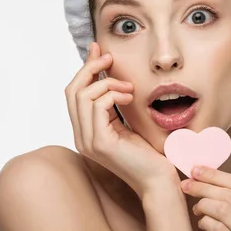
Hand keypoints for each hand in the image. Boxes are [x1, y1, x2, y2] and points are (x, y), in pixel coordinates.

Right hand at [64, 41, 179, 197]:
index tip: (100, 50)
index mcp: (86, 131)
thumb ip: (116, 103)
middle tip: (110, 58)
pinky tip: (129, 96)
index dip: (85, 69)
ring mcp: (88, 142)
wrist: (159, 180)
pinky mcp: (101, 143)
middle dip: (90, 68)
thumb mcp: (128, 121)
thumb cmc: (149, 151)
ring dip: (107, 83)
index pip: (74, 93)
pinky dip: (112, 94)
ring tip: (128, 88)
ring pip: (82, 95)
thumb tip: (111, 74)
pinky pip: (97, 106)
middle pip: (71, 91)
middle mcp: (81, 137)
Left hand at [180, 166, 230, 230]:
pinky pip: (218, 229)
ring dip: (203, 205)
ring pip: (223, 209)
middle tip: (187, 184)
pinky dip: (205, 222)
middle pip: (230, 195)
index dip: (215, 175)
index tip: (197, 170)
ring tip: (196, 208)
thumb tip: (210, 175)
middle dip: (204, 187)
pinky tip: (203, 223)